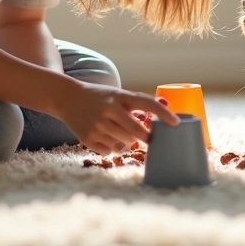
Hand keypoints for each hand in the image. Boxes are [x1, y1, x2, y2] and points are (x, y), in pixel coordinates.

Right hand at [54, 79, 177, 154]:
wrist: (68, 99)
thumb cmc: (101, 97)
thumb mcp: (118, 94)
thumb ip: (139, 103)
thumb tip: (166, 105)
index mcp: (120, 96)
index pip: (146, 103)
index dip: (163, 113)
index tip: (176, 123)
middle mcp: (109, 110)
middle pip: (137, 132)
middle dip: (145, 137)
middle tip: (148, 138)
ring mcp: (98, 125)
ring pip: (125, 143)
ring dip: (127, 141)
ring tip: (118, 131)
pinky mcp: (88, 139)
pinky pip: (110, 151)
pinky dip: (112, 147)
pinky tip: (105, 136)